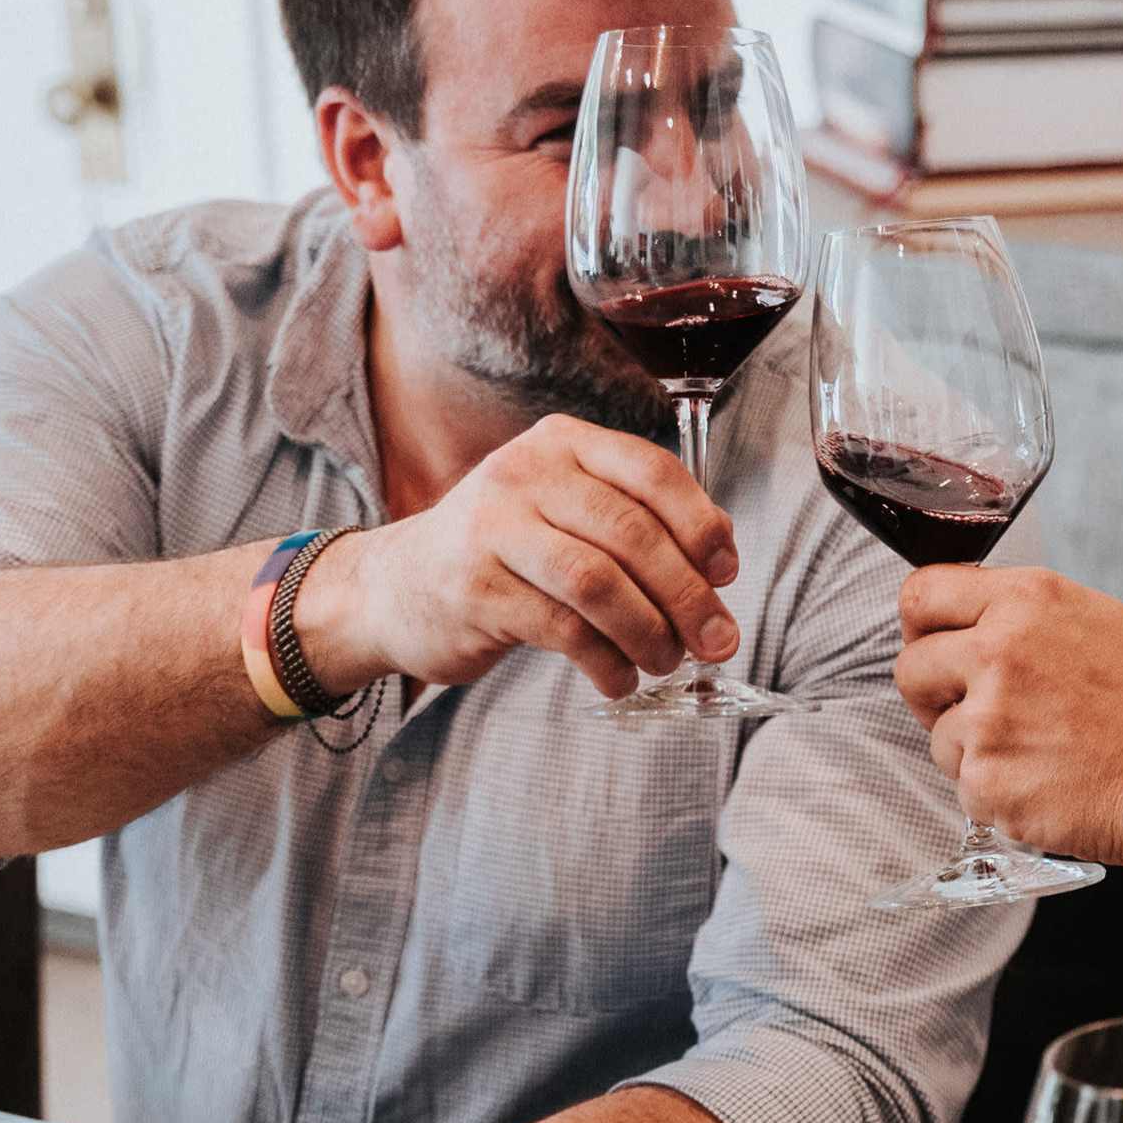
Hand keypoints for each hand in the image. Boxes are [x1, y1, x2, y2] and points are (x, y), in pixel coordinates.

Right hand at [295, 414, 739, 701]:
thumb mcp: (565, 512)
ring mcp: (492, 528)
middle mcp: (525, 474)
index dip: (701, 526)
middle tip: (716, 639)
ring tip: (666, 662)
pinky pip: (562, 629)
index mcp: (562, 444)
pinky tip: (619, 678)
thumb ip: (636, 522)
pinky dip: (606, 661)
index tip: (727, 574)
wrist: (396, 587)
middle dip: (687, 594)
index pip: (652, 472)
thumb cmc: (504, 552)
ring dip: (648, 632)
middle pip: (631, 533)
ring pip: (598, 582)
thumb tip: (721, 562)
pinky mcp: (474, 588)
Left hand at [892, 565, 1122, 859]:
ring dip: (973, 748)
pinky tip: (1043, 780)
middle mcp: (1000, 652)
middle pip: (910, 666)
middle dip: (933, 693)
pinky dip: (995, 790)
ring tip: (1036, 750)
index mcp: (1026, 602)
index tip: (933, 644)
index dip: (921, 626)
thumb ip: (1023, 610)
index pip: (922, 593)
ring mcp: (989, 719)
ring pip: (937, 734)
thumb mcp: (1097, 619)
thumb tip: (968, 613)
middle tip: (978, 709)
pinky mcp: (987, 779)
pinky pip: (962, 784)